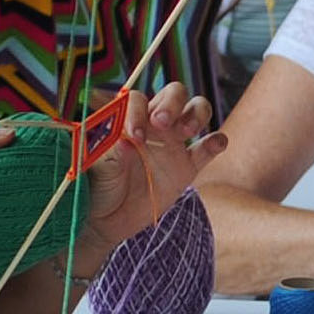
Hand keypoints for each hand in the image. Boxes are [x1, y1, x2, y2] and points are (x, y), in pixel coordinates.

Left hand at [76, 84, 226, 250]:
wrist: (107, 218)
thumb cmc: (97, 186)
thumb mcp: (100, 169)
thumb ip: (113, 153)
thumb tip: (126, 142)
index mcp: (129, 119)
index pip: (139, 99)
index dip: (138, 111)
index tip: (134, 135)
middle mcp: (154, 125)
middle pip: (174, 94)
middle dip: (172, 103)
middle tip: (162, 122)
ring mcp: (173, 144)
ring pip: (196, 111)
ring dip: (196, 114)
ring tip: (187, 131)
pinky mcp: (187, 167)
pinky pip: (207, 148)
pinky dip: (216, 141)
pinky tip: (215, 143)